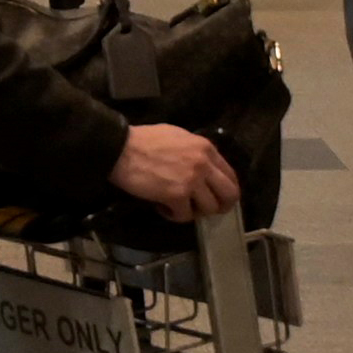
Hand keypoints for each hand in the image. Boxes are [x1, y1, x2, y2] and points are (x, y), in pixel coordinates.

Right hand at [109, 123, 238, 221]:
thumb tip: (203, 167)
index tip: (217, 198)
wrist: (121, 148)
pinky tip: (162, 207)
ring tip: (178, 206)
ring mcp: (192, 180)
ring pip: (209, 208)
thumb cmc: (145, 140)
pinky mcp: (177, 196)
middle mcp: (204, 164)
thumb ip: (195, 152)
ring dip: (194, 211)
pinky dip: (173, 215)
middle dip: (220, 206)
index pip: (231, 175)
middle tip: (205, 210)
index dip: (226, 191)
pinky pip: (184, 215)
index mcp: (206, 148)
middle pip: (230, 195)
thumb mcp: (178, 137)